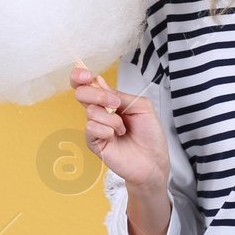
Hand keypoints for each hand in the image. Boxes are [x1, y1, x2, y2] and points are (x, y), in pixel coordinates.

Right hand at [70, 64, 169, 190]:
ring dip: (112, 119)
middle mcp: (99, 112)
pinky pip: (92, 128)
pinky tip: (116, 137)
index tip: (87, 75)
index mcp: (109, 100)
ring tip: (123, 129)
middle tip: (115, 104)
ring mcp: (95, 127)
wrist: (154, 160)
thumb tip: (98, 81)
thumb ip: (120, 94)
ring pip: (91, 112)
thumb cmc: (150, 134)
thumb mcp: (141, 106)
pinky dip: (107, 130)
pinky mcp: (93, 142)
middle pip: (81, 93)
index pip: (86, 84)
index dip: (80, 76)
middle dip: (98, 95)